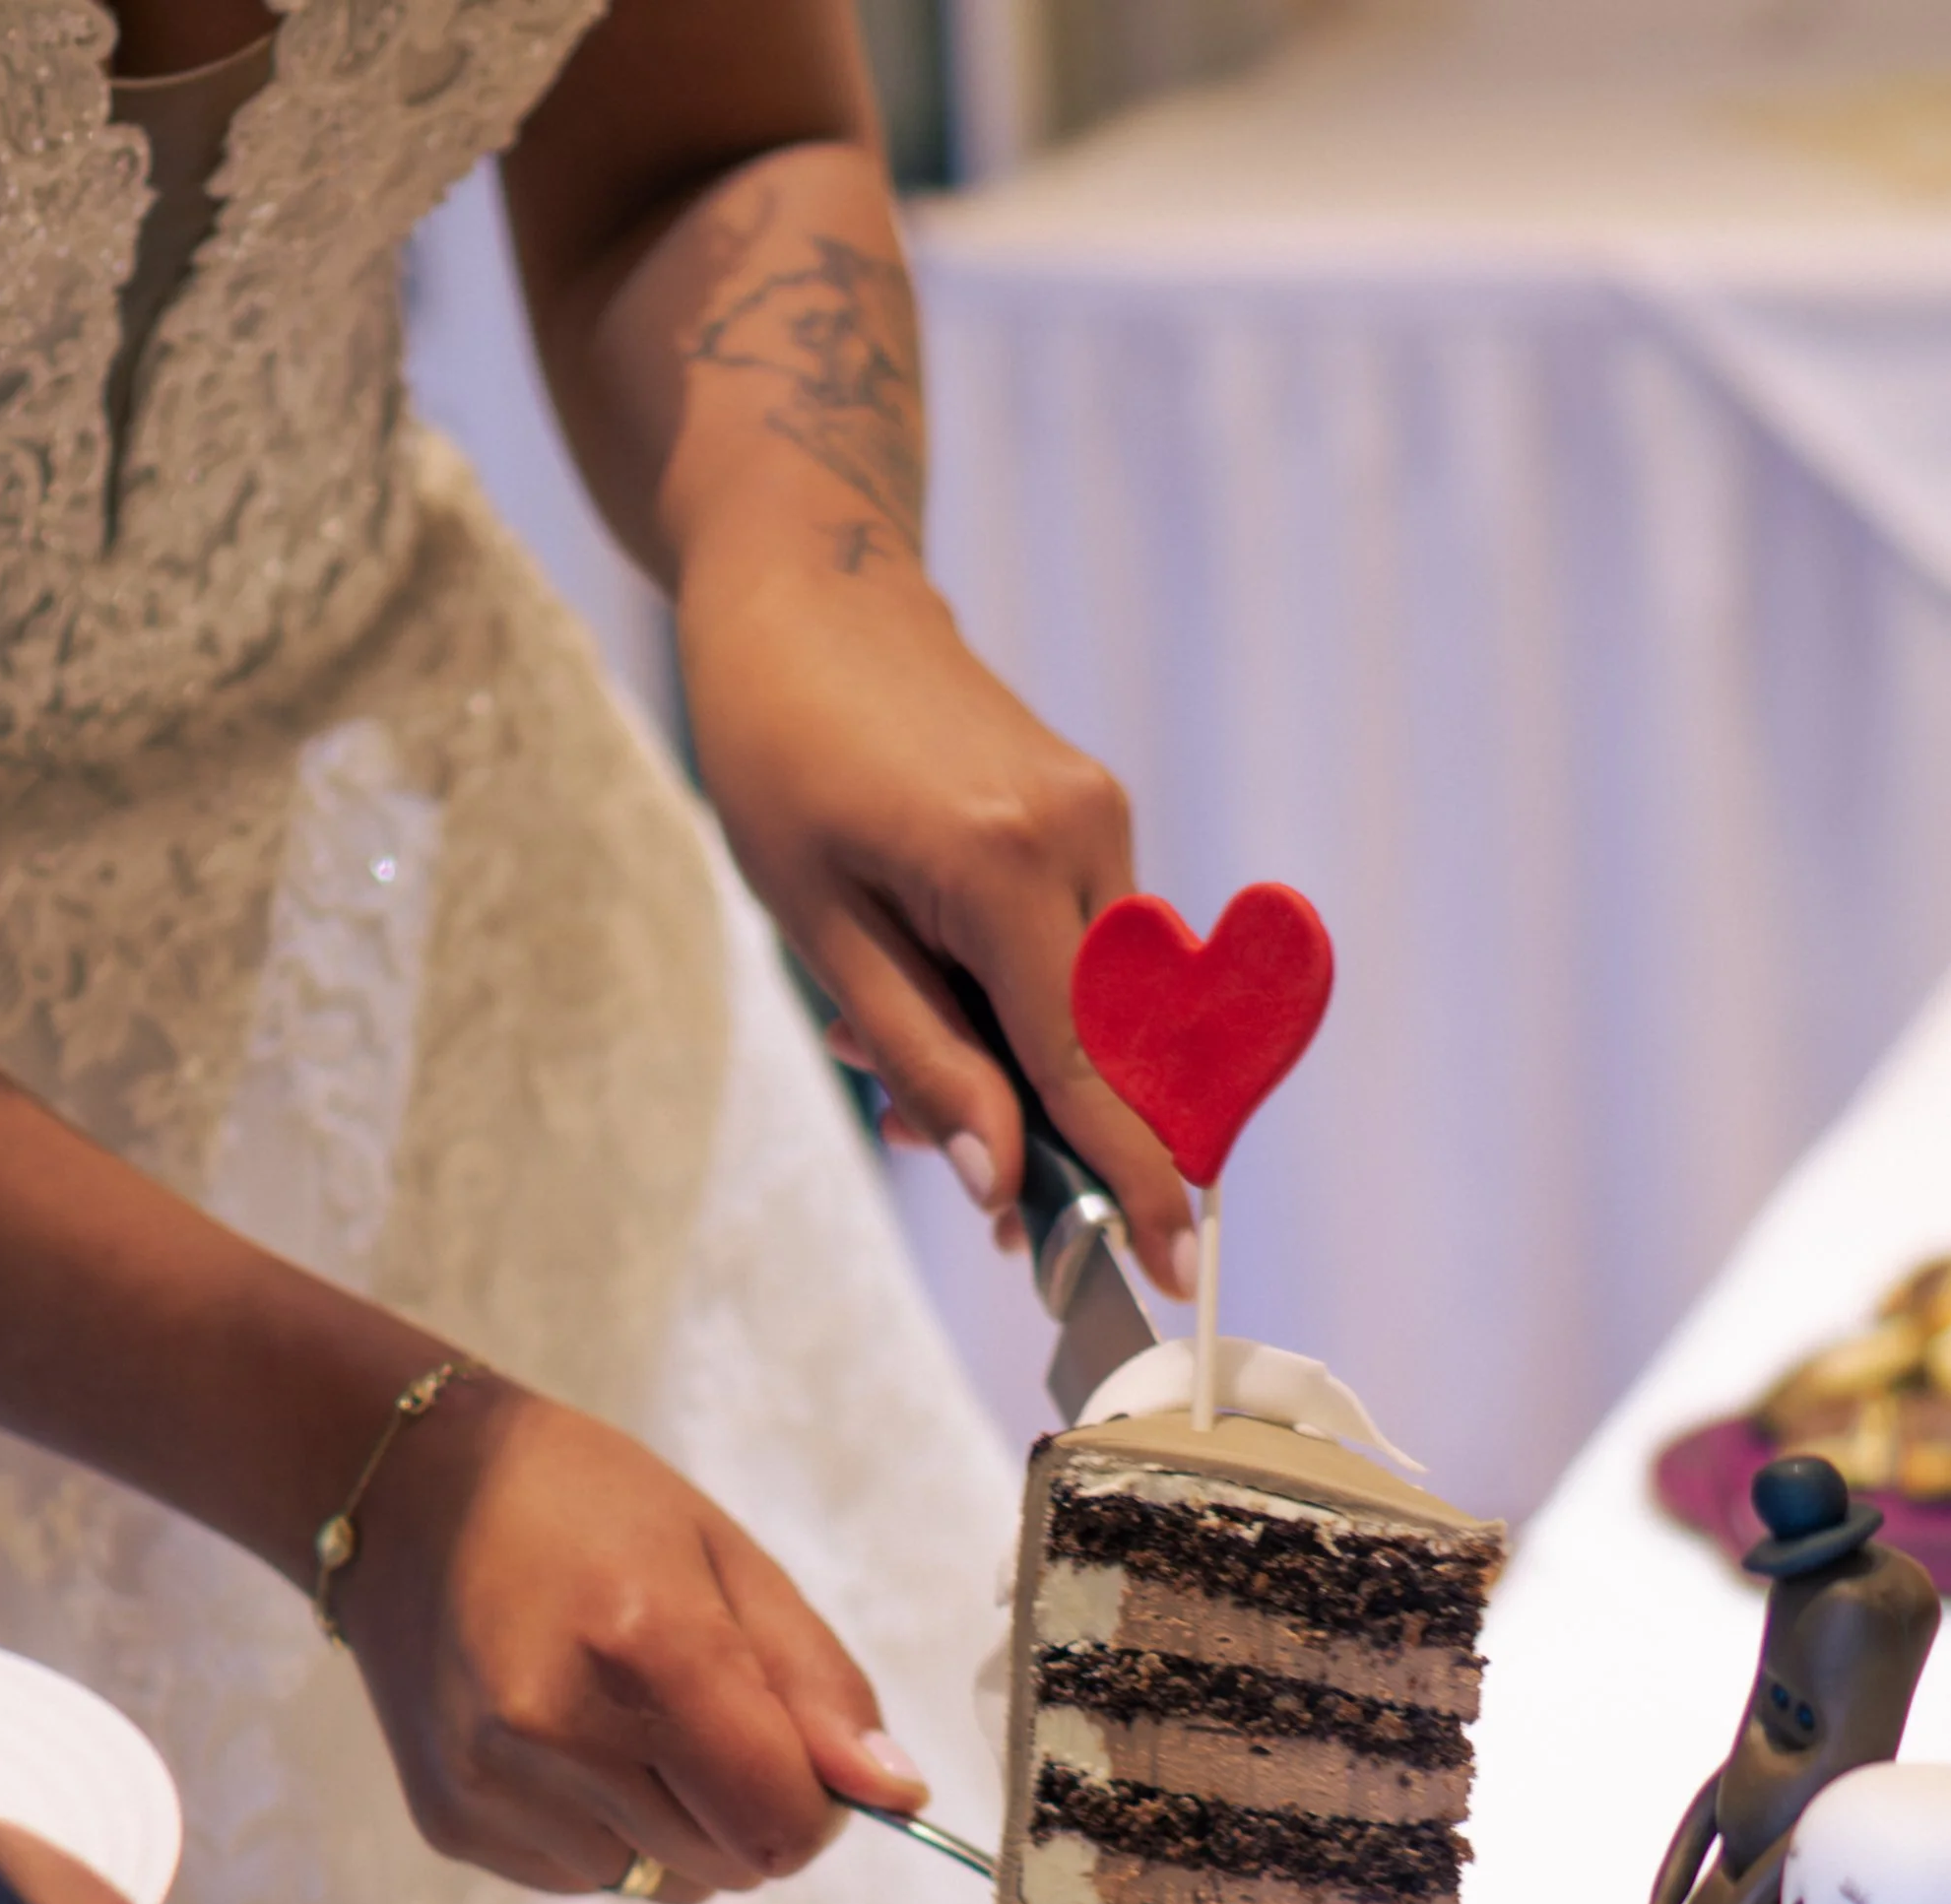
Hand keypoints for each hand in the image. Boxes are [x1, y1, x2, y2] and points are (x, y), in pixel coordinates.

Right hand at [334, 1380, 929, 1898]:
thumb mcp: (729, 1560)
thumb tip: (896, 1795)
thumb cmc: (590, 1509)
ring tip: (626, 1718)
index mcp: (643, 1645)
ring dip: (678, 1826)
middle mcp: (554, 1731)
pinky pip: (590, 1879)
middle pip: (732, 1866)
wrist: (410, 1494)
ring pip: (664, 1885)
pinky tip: (567, 1741)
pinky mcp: (453, 1825)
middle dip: (751, 1810)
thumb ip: (819, 1686)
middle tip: (708, 1714)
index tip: (797, 1742)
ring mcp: (493, 1788)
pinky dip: (607, 1832)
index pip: (784, 1821)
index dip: (819, 1801)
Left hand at [678, 544, 1197, 1296]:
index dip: (1128, 1178)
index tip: (1172, 1269)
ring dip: (1013, 1063)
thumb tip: (997, 1177)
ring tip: (882, 1040)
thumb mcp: (817, 921)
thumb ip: (916, 1052)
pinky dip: (1020, 1000)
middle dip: (1040, 1132)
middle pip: (1101, 1049)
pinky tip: (928, 980)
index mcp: (1004, 866)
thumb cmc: (778, 746)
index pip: (1088, 1064)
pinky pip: (1083, 951)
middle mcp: (1085, 839)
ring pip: (1093, 1007)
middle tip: (940, 1162)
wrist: (809, 587)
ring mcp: (1103, 820)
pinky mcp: (1097, 812)